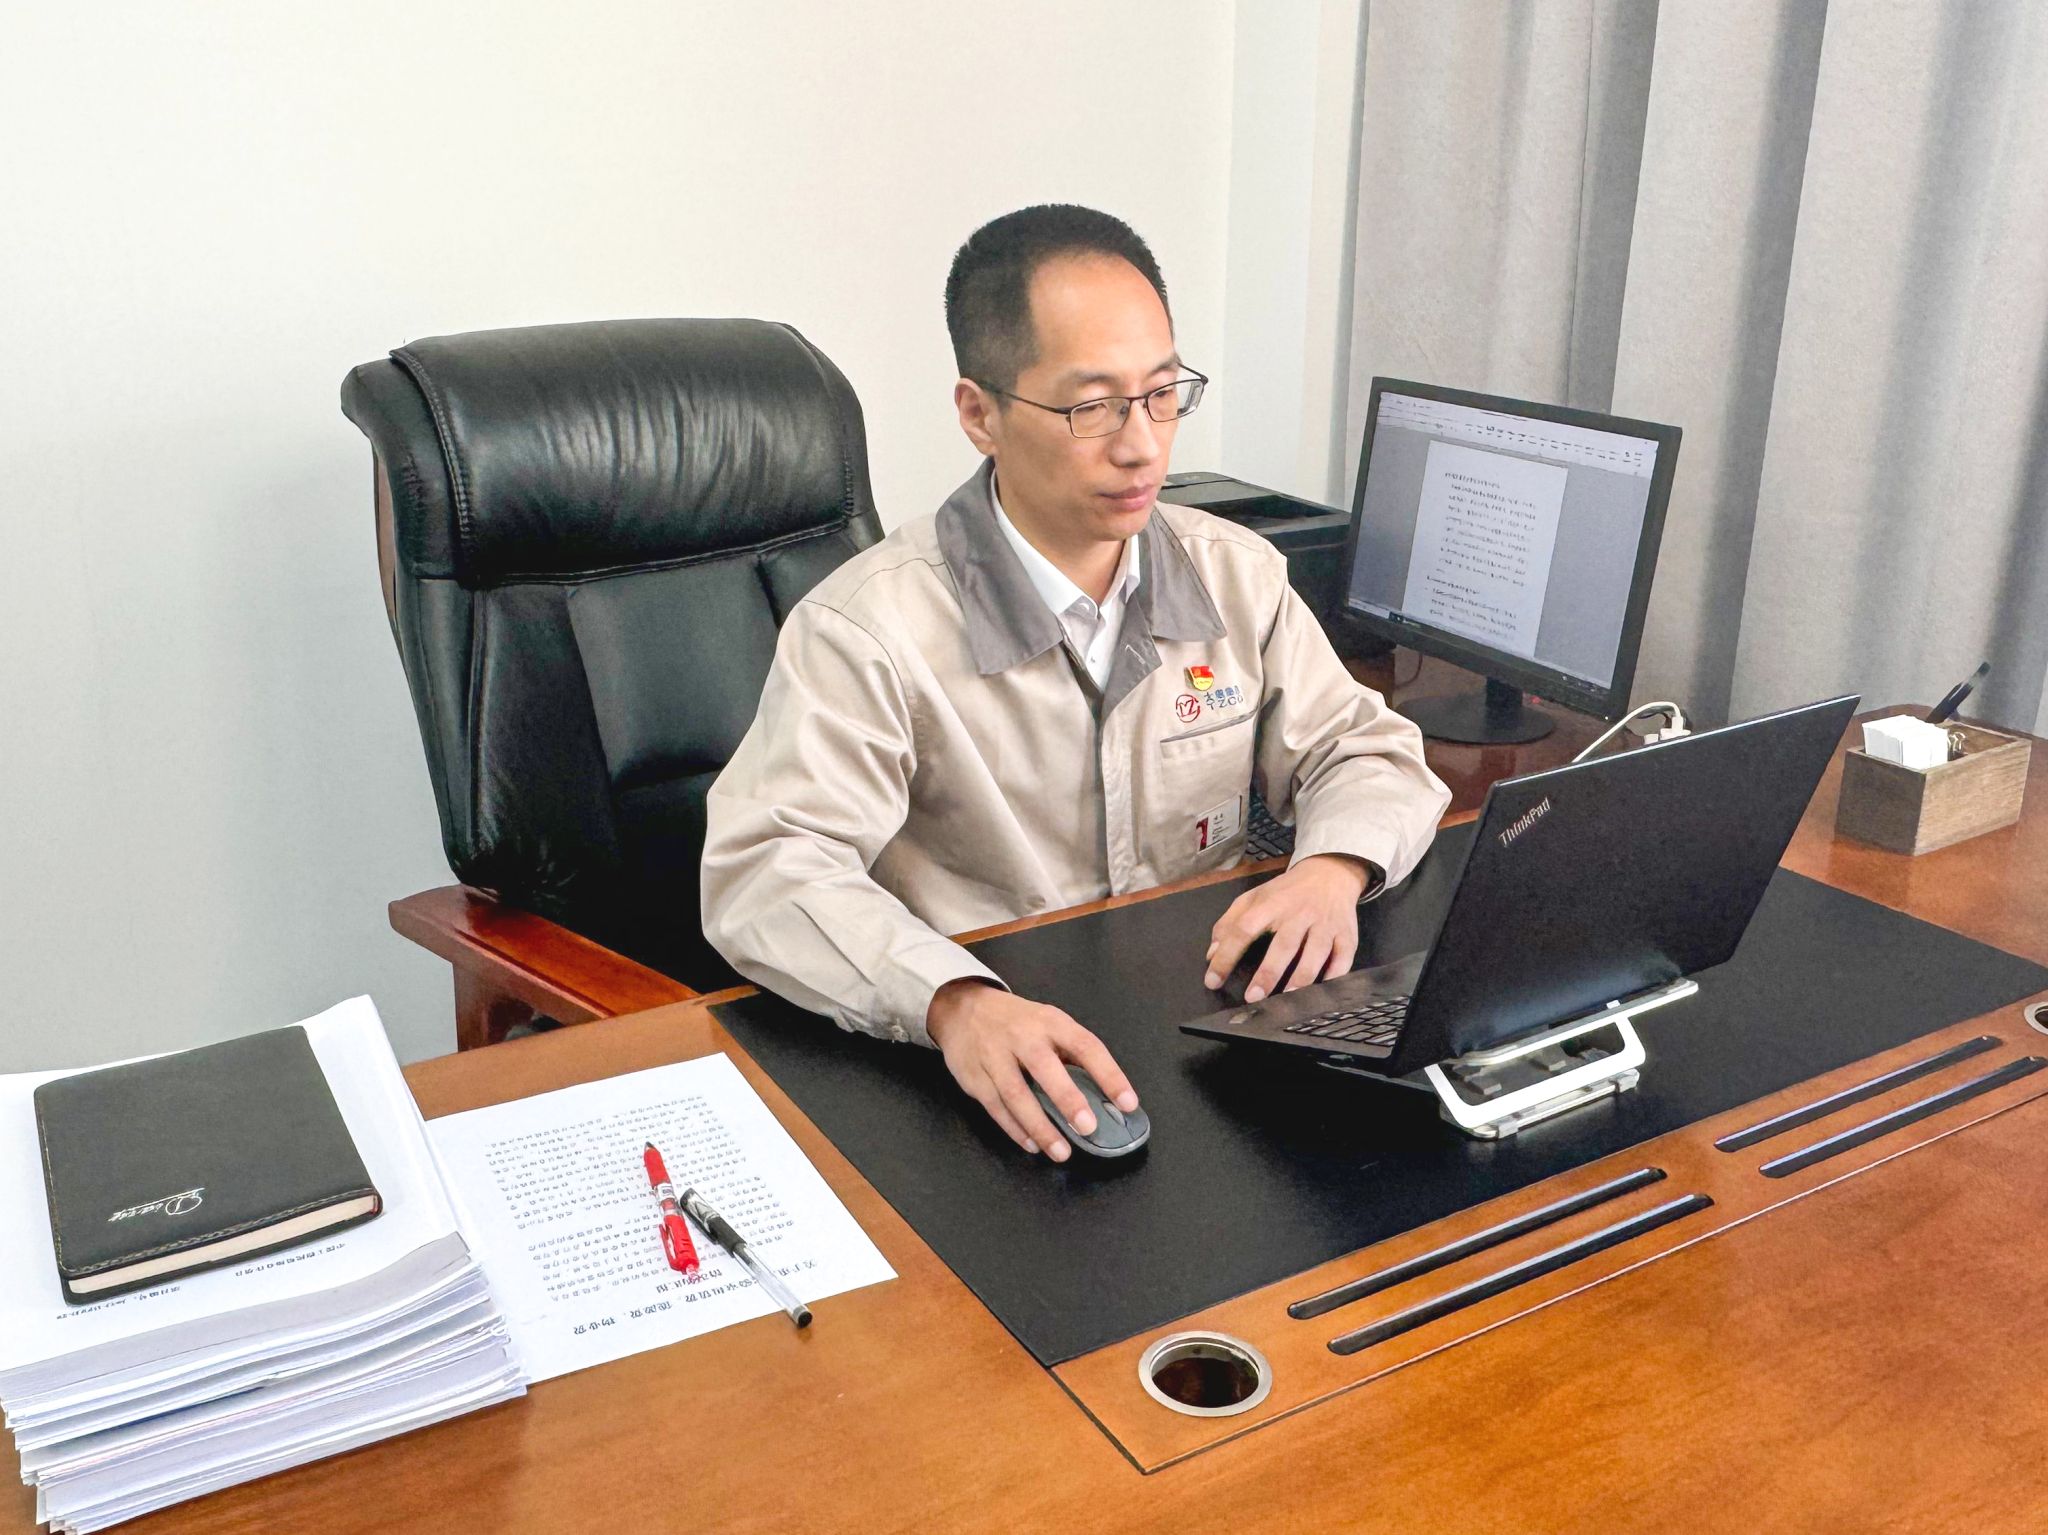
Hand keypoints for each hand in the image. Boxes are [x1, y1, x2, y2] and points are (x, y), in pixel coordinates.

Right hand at [926, 980, 1138, 1162]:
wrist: (962, 1009)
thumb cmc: (1017, 1022)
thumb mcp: (1048, 1023)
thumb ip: (1072, 1053)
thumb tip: (1104, 1095)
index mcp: (1050, 1022)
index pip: (1086, 1046)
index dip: (1109, 1074)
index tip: (1128, 1103)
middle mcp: (1022, 1037)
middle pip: (1045, 1069)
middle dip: (1068, 1100)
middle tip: (1087, 1128)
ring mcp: (994, 1057)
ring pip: (1017, 1095)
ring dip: (1040, 1127)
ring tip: (1061, 1152)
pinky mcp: (974, 1077)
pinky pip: (996, 1107)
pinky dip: (1015, 1129)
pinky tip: (1032, 1144)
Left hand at [1203, 854, 1370, 1002]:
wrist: (1330, 872)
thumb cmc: (1286, 892)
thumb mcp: (1253, 898)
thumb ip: (1229, 924)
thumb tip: (1212, 955)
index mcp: (1270, 904)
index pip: (1244, 929)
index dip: (1227, 955)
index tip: (1213, 980)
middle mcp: (1299, 913)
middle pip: (1283, 944)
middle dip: (1268, 973)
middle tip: (1253, 997)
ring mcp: (1325, 924)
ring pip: (1316, 952)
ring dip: (1302, 977)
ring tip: (1288, 998)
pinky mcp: (1346, 935)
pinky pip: (1343, 957)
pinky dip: (1335, 975)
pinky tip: (1323, 990)